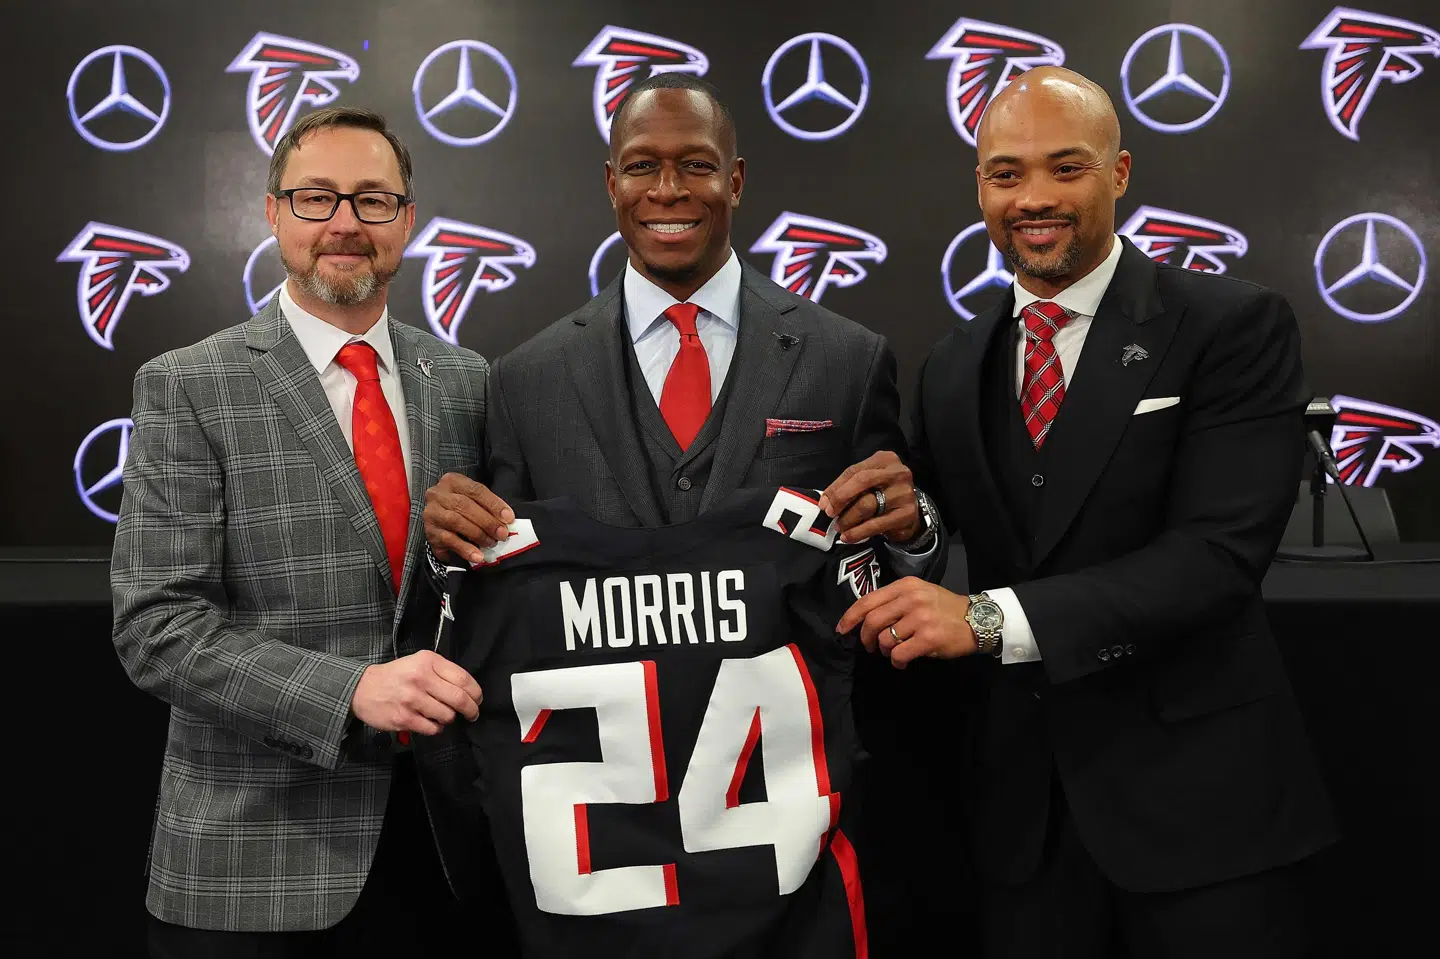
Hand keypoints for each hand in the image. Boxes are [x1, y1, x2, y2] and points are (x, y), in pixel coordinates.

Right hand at [351, 650, 483, 734]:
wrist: (362, 688)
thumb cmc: (397, 675)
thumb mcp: (419, 662)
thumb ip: (442, 672)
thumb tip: (468, 690)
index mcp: (428, 662)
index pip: (463, 679)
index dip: (476, 693)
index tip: (478, 699)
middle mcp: (420, 678)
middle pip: (459, 699)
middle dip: (471, 710)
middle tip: (472, 714)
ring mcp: (412, 700)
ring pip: (447, 716)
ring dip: (449, 719)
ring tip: (442, 716)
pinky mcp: (403, 718)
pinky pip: (432, 729)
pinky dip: (436, 728)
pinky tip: (430, 722)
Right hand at [424, 473, 513, 564]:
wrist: (440, 522)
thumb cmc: (462, 508)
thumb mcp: (473, 500)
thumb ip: (487, 507)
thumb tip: (506, 520)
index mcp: (452, 481)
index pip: (475, 490)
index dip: (494, 504)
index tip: (509, 518)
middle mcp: (438, 494)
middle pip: (464, 505)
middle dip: (487, 521)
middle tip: (502, 534)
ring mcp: (431, 513)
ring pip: (456, 521)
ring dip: (477, 534)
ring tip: (491, 543)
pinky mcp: (429, 532)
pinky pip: (449, 540)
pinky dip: (465, 549)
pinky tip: (477, 555)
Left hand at [817, 451, 921, 543]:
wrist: (909, 512)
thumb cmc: (883, 493)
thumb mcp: (867, 483)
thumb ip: (846, 486)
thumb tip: (825, 502)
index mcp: (885, 460)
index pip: (854, 470)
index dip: (836, 487)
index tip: (824, 503)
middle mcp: (897, 473)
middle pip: (862, 481)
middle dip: (841, 498)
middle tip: (830, 513)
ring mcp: (904, 493)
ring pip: (867, 505)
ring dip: (848, 519)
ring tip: (840, 527)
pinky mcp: (907, 514)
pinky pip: (876, 524)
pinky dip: (858, 532)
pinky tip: (849, 537)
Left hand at [836, 577, 976, 668]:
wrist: (978, 620)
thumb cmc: (945, 608)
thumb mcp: (920, 594)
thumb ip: (895, 601)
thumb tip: (866, 619)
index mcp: (905, 586)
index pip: (868, 600)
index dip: (851, 617)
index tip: (843, 629)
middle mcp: (911, 599)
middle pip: (872, 621)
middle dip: (865, 638)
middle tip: (869, 647)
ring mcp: (920, 618)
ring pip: (884, 639)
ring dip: (884, 651)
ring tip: (893, 653)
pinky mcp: (928, 638)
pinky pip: (899, 654)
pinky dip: (897, 662)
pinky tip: (903, 662)